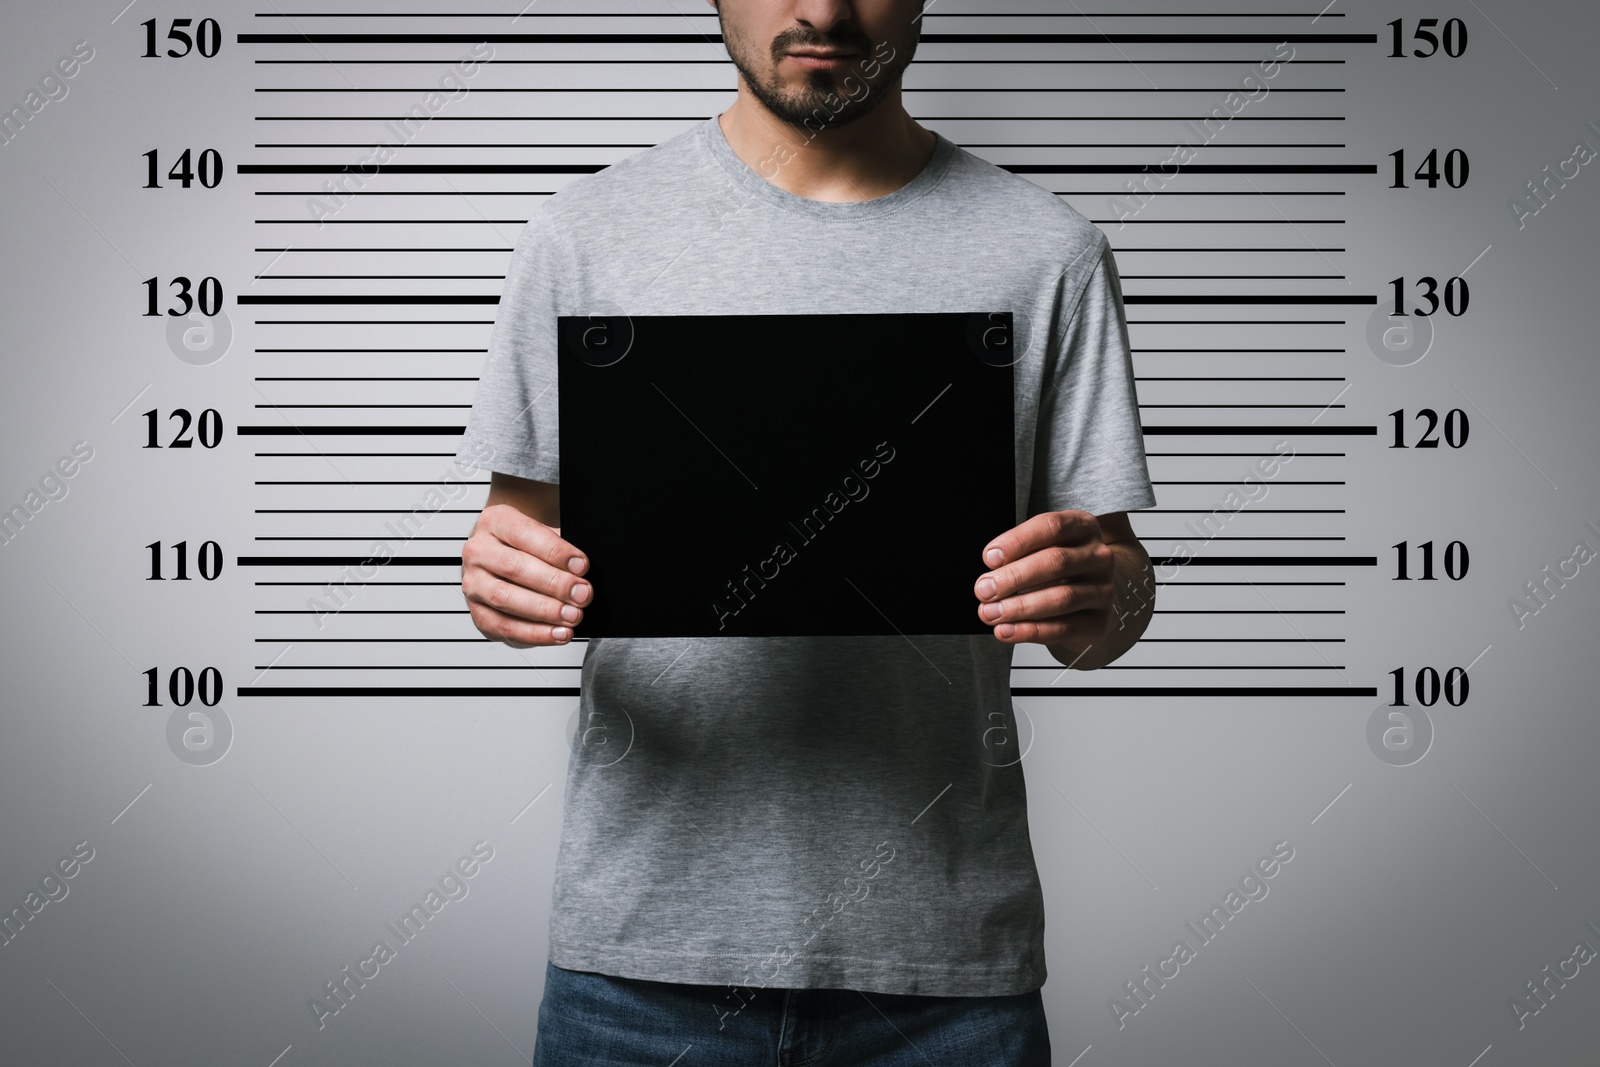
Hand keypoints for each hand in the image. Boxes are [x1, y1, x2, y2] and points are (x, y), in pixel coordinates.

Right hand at [461, 504, 591, 646]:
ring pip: (504, 598)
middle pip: (514, 568)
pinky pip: (503, 627)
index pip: (524, 534)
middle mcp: (478, 551)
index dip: (555, 551)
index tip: (582, 565)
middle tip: (582, 594)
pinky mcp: (478, 612)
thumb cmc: (529, 544)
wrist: (506, 555)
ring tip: (572, 616)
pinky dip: (534, 633)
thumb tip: (581, 570)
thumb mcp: (544, 532)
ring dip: (544, 611)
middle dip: (554, 584)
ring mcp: (473, 583)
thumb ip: (560, 547)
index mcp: (495, 521)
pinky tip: (557, 633)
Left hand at [974, 510, 1115, 652]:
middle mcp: (1098, 556)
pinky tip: (1006, 630)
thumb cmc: (1060, 569)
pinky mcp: (1099, 622)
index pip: (1051, 526)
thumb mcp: (1042, 548)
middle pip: (1056, 562)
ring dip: (1019, 608)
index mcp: (1083, 527)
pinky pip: (1064, 628)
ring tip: (990, 613)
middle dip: (1014, 577)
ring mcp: (1104, 590)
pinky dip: (1030, 631)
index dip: (1017, 541)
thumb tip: (990, 577)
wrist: (1091, 598)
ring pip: (1062, 598)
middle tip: (984, 590)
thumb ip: (1020, 555)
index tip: (990, 558)